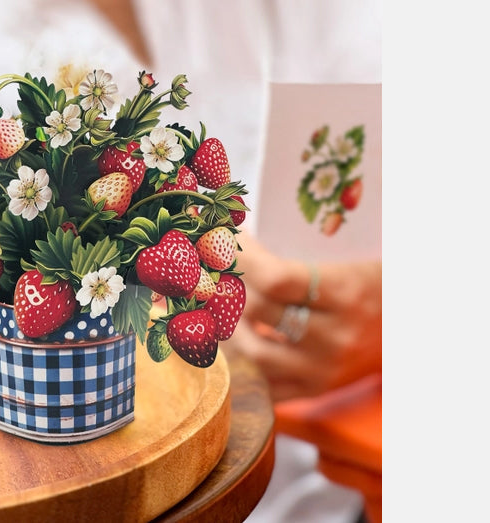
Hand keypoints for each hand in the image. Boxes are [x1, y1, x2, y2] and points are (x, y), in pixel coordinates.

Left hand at [221, 234, 381, 402]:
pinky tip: (235, 337)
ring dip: (229, 325)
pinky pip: (265, 386)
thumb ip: (295, 256)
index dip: (242, 258)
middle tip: (218, 268)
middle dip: (229, 284)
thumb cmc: (372, 282)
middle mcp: (335, 336)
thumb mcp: (346, 260)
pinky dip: (242, 363)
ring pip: (255, 354)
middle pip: (259, 310)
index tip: (229, 240)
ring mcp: (324, 369)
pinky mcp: (316, 389)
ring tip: (222, 303)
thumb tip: (235, 238)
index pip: (276, 278)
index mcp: (345, 293)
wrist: (411, 326)